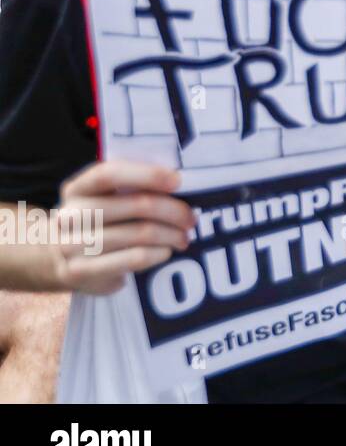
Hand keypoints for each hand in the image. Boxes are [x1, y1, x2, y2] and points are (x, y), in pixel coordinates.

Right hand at [52, 161, 194, 294]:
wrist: (55, 258)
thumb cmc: (95, 221)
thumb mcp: (102, 199)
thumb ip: (130, 187)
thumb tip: (178, 184)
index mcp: (77, 188)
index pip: (109, 174)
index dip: (147, 174)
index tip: (177, 180)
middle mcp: (70, 215)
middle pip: (135, 205)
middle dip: (173, 210)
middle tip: (191, 218)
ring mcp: (72, 245)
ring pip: (140, 233)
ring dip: (171, 235)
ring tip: (184, 237)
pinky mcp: (82, 271)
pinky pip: (133, 258)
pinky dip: (157, 253)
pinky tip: (166, 252)